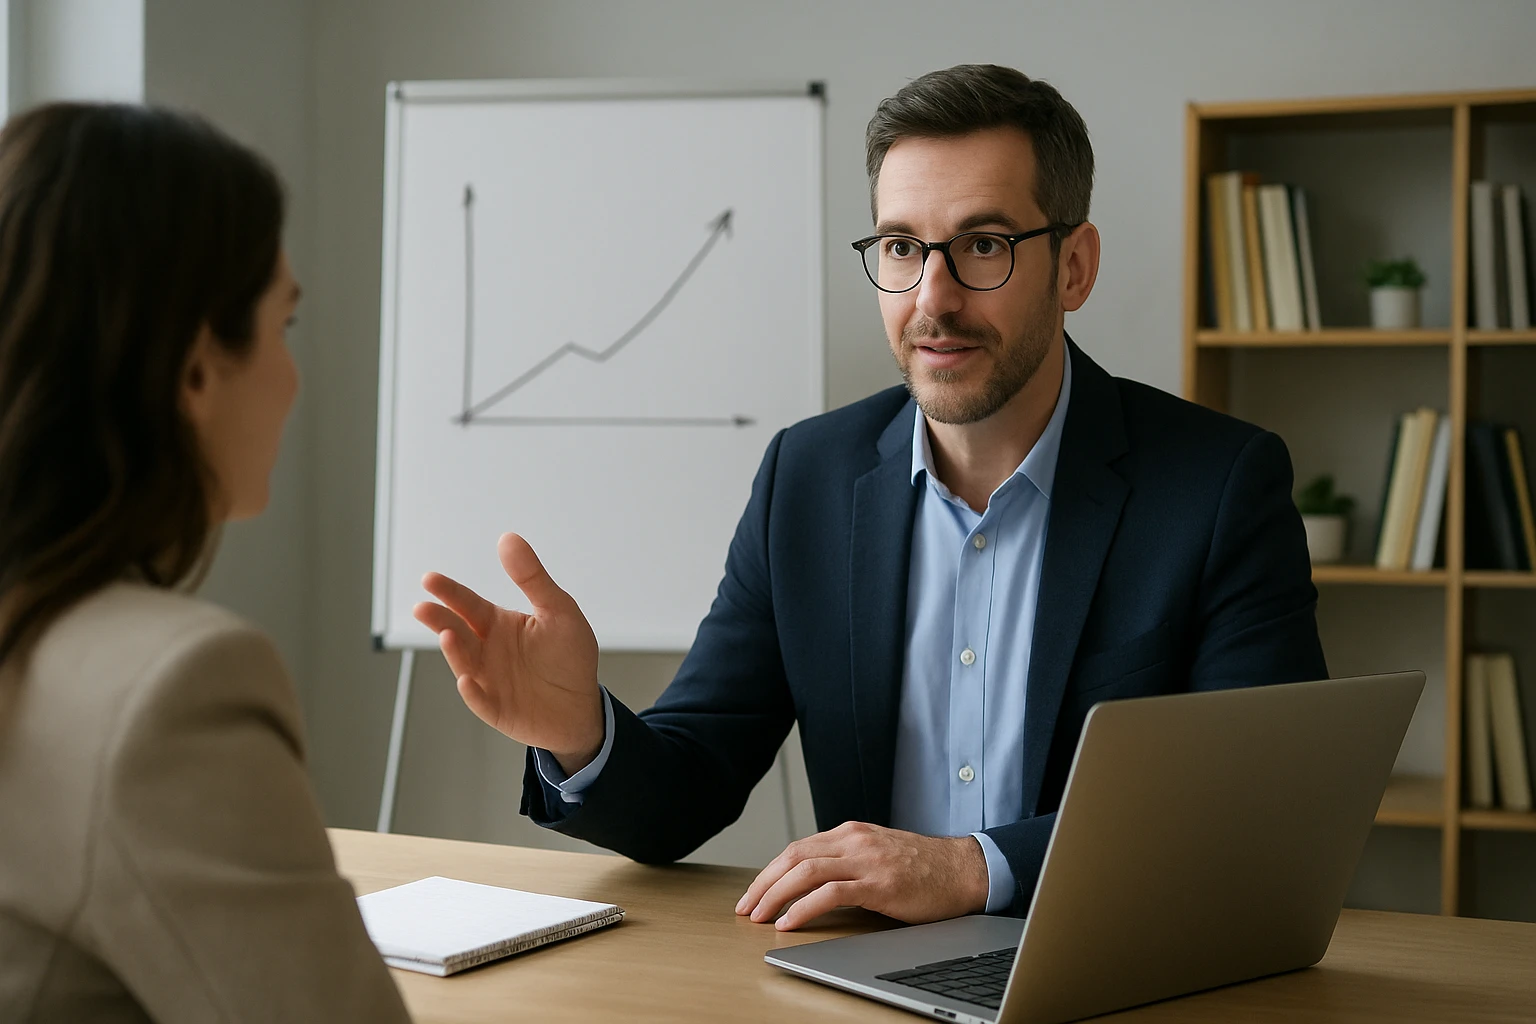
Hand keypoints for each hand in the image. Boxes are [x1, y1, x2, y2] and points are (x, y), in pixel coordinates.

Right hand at [412, 533, 602, 772]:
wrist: (581, 708)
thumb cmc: (569, 659)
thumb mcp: (558, 611)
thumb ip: (532, 577)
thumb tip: (509, 538)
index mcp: (499, 625)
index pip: (468, 604)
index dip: (449, 592)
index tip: (430, 579)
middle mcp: (487, 650)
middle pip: (457, 631)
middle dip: (439, 619)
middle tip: (423, 607)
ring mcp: (489, 680)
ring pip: (464, 663)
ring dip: (454, 650)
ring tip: (447, 634)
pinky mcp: (496, 708)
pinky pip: (480, 700)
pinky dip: (472, 691)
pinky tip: (467, 680)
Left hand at [735, 822, 988, 930]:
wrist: (965, 870)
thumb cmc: (925, 869)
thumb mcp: (878, 856)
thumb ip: (848, 863)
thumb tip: (812, 886)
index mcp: (851, 834)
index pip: (798, 849)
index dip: (770, 872)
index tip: (754, 893)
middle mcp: (854, 840)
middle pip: (793, 856)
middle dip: (763, 883)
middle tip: (745, 906)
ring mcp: (866, 860)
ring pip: (805, 871)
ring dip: (776, 895)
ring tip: (760, 916)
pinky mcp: (878, 883)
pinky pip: (830, 893)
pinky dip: (803, 907)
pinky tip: (789, 921)